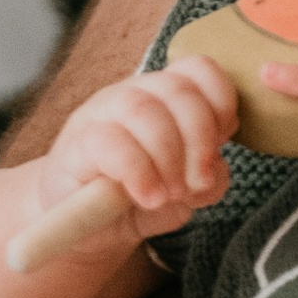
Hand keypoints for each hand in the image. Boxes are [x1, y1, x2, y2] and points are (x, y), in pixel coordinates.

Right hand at [35, 59, 238, 247]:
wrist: (82, 228)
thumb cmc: (135, 200)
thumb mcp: (184, 192)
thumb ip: (208, 178)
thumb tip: (212, 173)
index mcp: (162, 96)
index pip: (198, 69)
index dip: (220, 102)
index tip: (222, 143)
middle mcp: (131, 95)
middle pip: (177, 90)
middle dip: (199, 140)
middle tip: (197, 183)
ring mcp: (99, 115)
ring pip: (143, 110)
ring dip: (169, 157)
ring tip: (170, 194)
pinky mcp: (75, 145)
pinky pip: (110, 142)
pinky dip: (139, 172)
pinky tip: (148, 197)